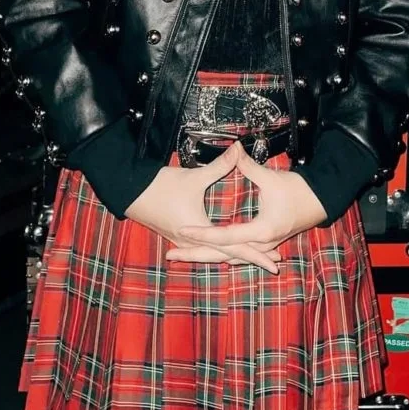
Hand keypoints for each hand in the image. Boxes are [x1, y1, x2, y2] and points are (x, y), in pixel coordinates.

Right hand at [124, 141, 282, 272]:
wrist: (133, 193)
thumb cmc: (162, 187)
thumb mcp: (194, 177)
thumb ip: (220, 165)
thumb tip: (239, 147)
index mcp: (200, 232)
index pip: (235, 247)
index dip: (256, 254)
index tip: (274, 260)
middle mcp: (194, 242)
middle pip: (228, 256)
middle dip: (252, 258)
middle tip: (275, 262)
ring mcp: (185, 242)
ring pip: (217, 254)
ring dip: (237, 255)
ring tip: (258, 257)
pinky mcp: (180, 237)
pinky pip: (206, 249)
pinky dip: (221, 251)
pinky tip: (228, 250)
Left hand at [166, 144, 327, 261]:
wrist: (320, 201)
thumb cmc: (298, 190)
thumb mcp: (271, 178)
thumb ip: (249, 167)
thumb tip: (234, 150)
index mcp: (261, 231)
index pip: (224, 235)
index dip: (202, 232)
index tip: (182, 229)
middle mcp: (260, 244)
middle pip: (221, 254)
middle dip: (195, 255)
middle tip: (170, 255)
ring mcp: (262, 247)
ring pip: (229, 257)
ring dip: (206, 256)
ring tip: (182, 256)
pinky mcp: (263, 244)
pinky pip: (238, 253)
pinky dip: (222, 254)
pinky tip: (210, 254)